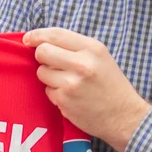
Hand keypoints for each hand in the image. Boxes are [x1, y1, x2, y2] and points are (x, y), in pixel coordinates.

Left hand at [24, 28, 151, 151]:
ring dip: (49, 77)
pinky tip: (71, 96)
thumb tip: (40, 40)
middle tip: (51, 63)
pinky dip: (55, 93)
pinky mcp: (64, 100)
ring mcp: (71, 83)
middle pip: (42, 52)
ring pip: (41, 72)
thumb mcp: (100, 57)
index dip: (37, 35)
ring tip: (67, 82)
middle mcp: (82, 64)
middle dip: (42, 57)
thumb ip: (74, 47)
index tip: (28, 39)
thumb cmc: (110, 84)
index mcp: (92, 48)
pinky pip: (47, 90)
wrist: (124, 116)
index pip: (55, 34)